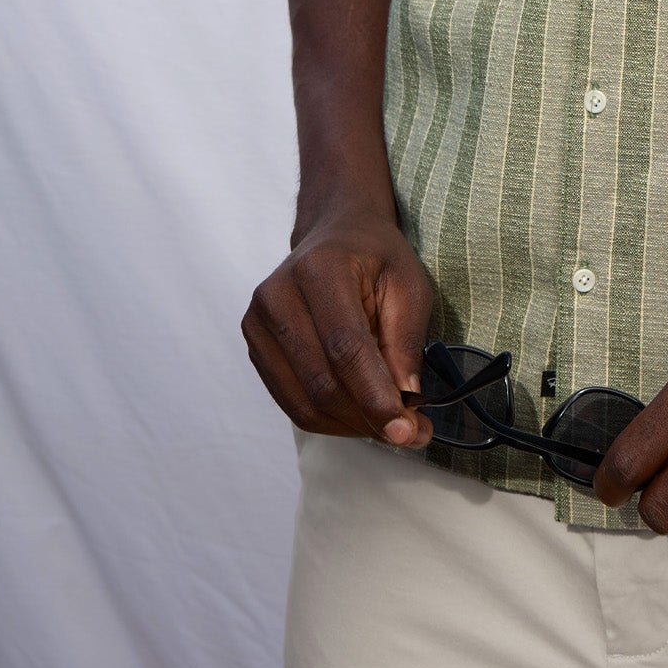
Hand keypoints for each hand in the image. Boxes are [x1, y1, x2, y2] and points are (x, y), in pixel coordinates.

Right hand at [244, 212, 436, 448]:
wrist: (333, 235)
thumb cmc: (375, 257)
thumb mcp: (409, 285)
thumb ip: (406, 341)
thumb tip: (405, 400)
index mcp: (319, 270)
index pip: (345, 347)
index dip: (375, 395)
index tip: (407, 430)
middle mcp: (277, 296)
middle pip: (321, 381)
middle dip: (369, 417)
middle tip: (412, 432)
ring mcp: (257, 323)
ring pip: (304, 402)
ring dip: (351, 426)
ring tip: (389, 424)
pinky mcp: (255, 346)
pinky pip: (291, 403)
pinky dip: (330, 420)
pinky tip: (359, 414)